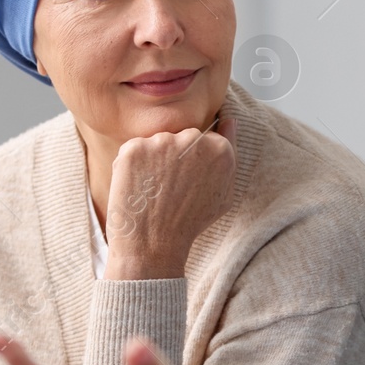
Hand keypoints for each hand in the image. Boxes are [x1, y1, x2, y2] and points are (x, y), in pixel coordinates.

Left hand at [104, 117, 236, 278]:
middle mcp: (193, 139)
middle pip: (182, 138)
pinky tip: (139, 188)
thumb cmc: (191, 221)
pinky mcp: (134, 147)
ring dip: (154, 161)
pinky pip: (134, 149)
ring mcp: (162, 142)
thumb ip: (230, 152)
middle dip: (175, 157)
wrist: (154, 244)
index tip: (189, 183)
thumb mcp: (224, 192)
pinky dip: (133, 166)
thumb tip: (229, 120)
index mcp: (220, 149)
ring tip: (155, 191)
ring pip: (157, 143)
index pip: (206, 141)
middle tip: (170, 189)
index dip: (195, 163)